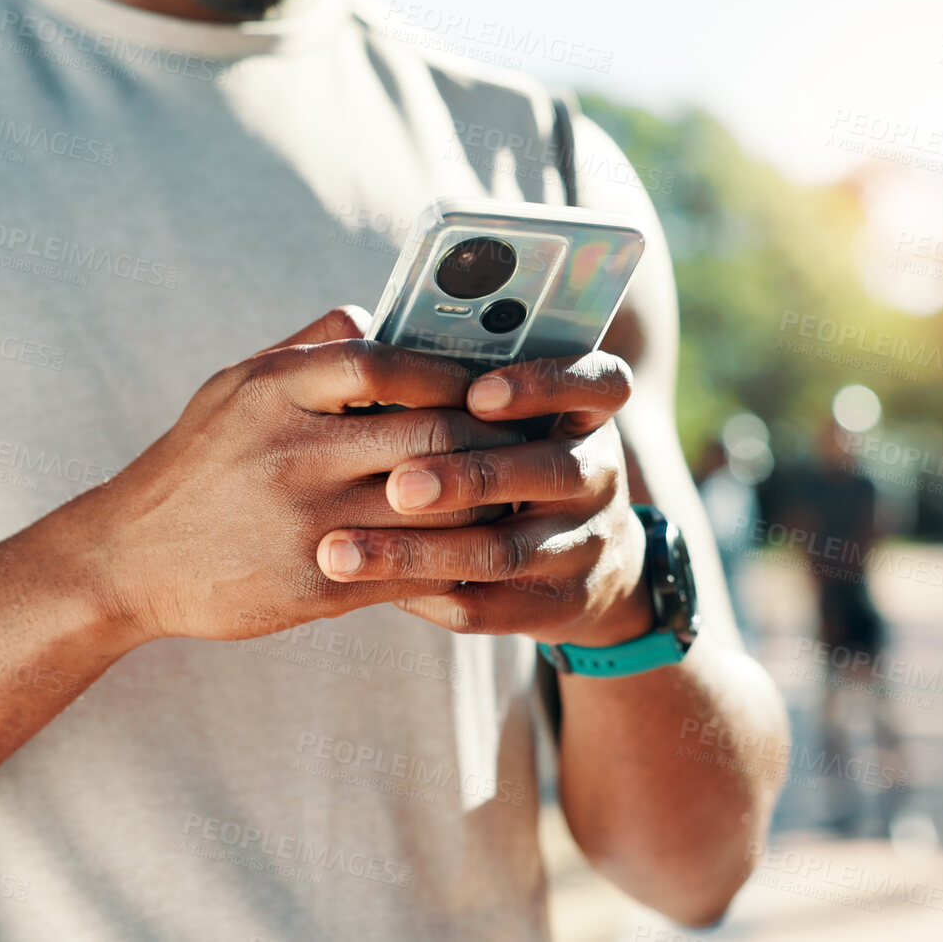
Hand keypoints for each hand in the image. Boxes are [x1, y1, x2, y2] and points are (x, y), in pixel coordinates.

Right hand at [53, 306, 518, 644]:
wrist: (128, 559)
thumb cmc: (196, 463)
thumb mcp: (235, 386)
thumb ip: (308, 347)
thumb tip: (378, 314)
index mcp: (274, 391)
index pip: (383, 362)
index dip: (448, 369)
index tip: (487, 377)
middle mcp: (292, 451)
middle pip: (427, 432)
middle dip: (489, 435)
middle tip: (528, 435)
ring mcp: (307, 520)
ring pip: (434, 505)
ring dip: (487, 499)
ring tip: (518, 491)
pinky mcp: (317, 583)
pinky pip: (411, 568)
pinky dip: (455, 557)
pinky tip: (482, 549)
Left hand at [314, 352, 655, 648]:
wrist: (586, 564)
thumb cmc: (515, 461)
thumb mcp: (517, 421)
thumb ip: (457, 386)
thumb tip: (364, 336)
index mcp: (588, 417)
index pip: (600, 384)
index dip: (546, 385)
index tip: (478, 393)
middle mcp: (598, 477)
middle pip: (549, 472)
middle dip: (469, 476)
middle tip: (397, 483)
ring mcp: (584, 545)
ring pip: (504, 550)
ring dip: (421, 550)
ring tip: (343, 550)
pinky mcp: (557, 604)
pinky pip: (487, 605)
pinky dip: (425, 593)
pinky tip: (367, 585)